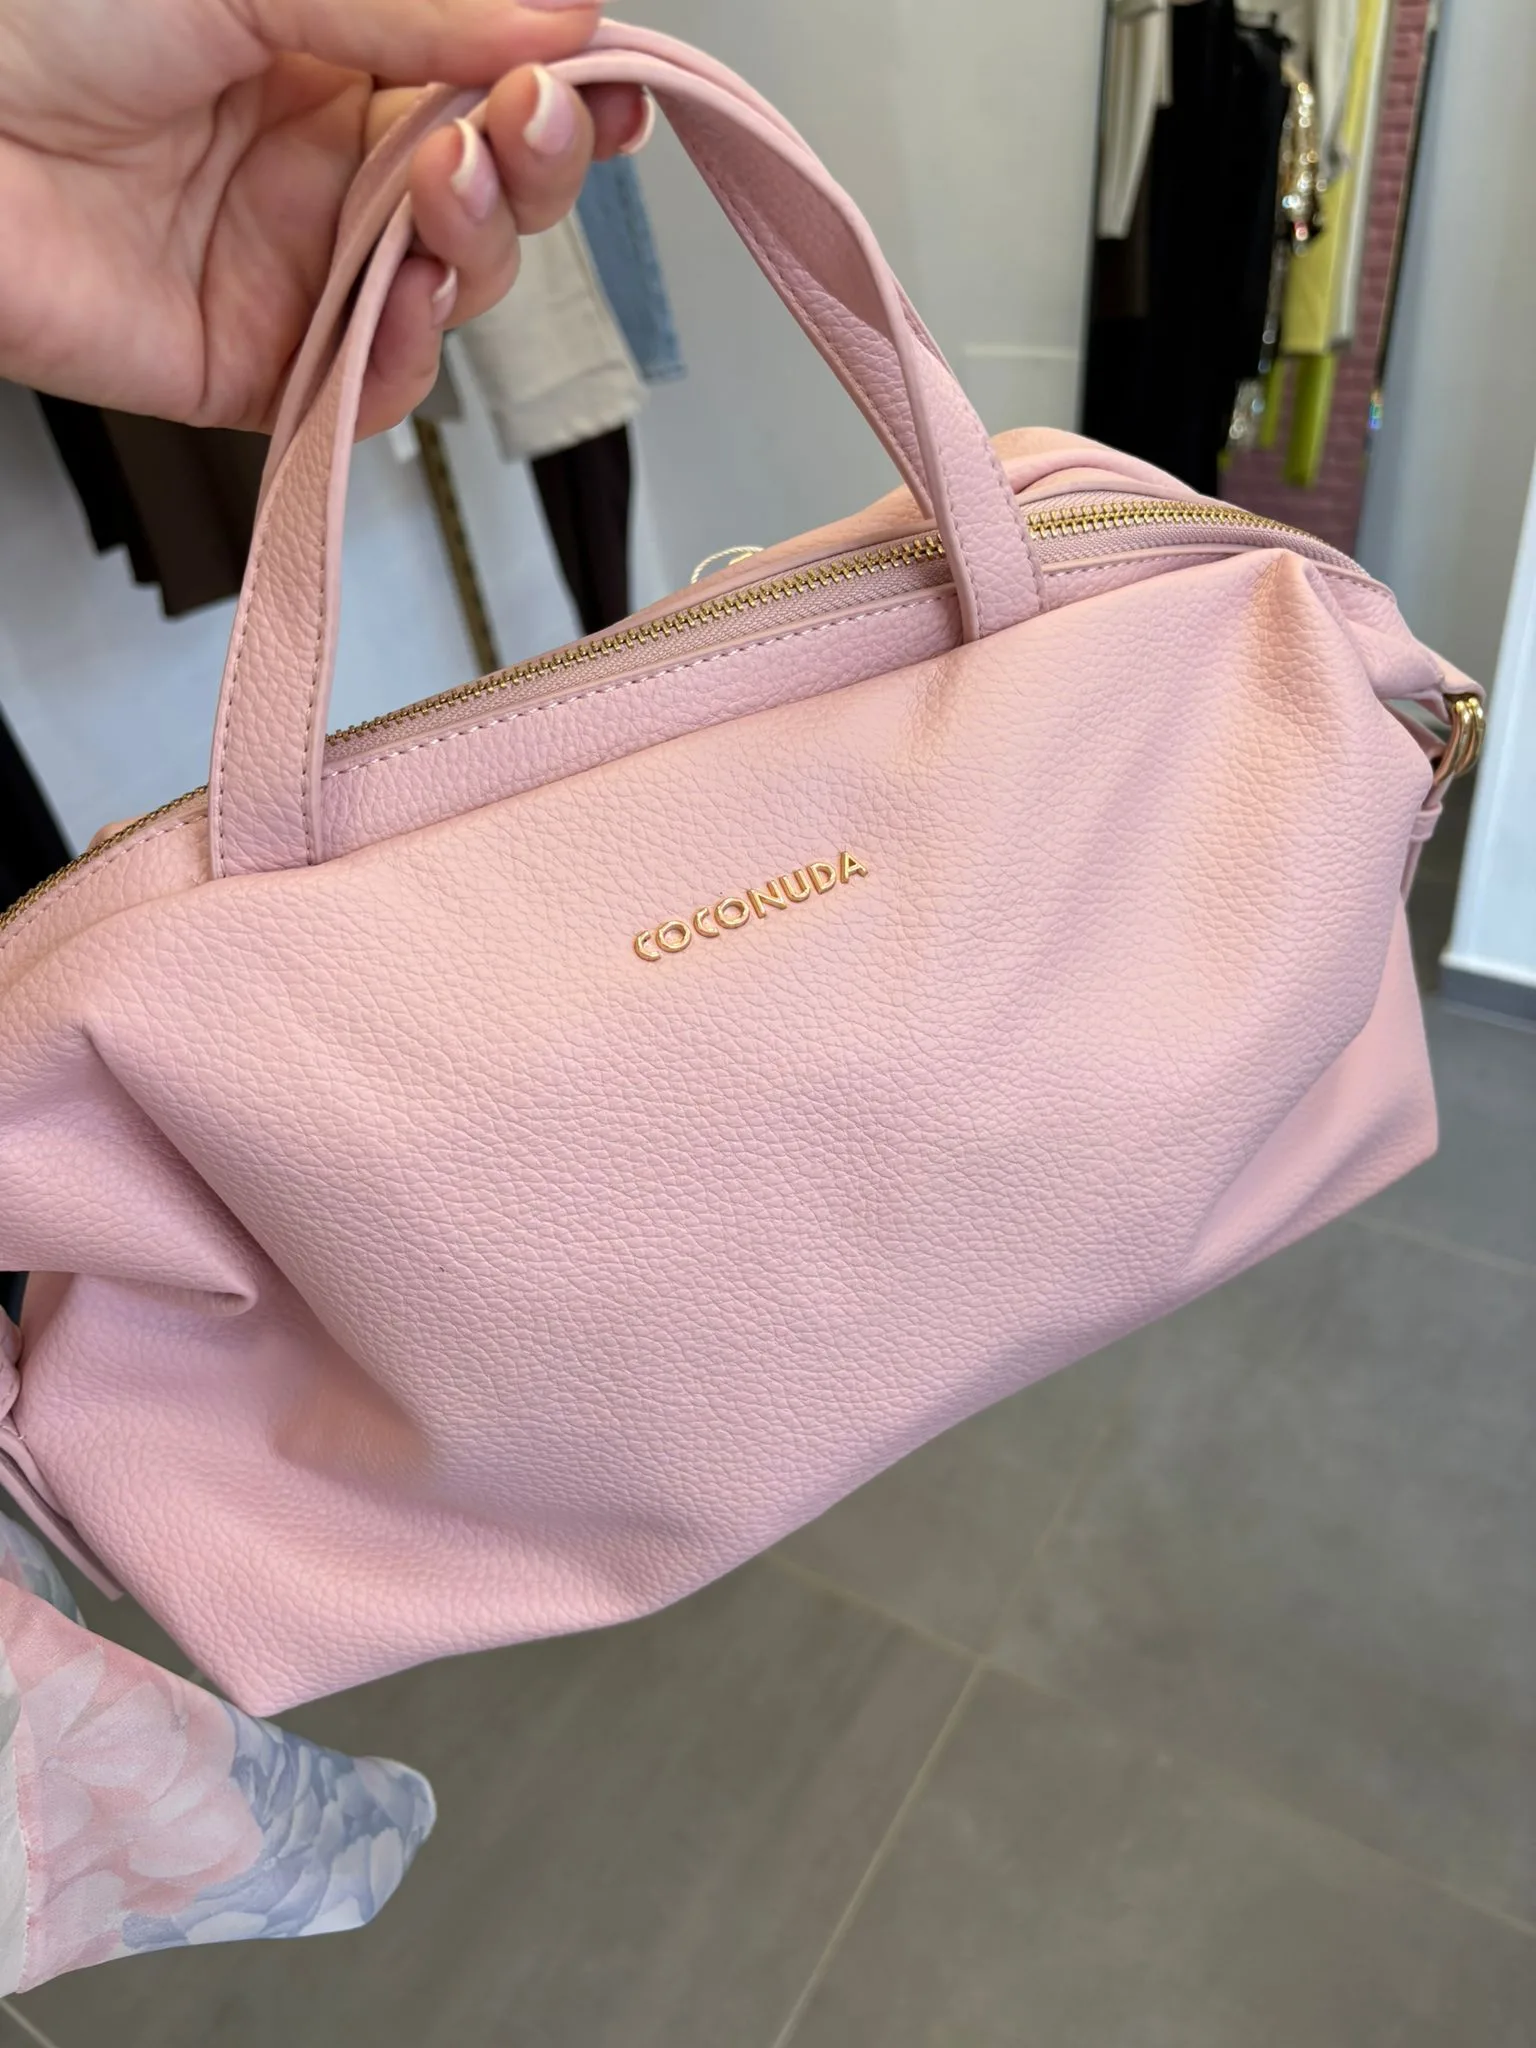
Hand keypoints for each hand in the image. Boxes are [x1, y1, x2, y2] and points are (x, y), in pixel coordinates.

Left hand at [0, 0, 644, 434]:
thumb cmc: (35, 18)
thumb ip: (417, 6)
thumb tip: (565, 18)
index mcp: (331, 53)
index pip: (492, 87)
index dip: (563, 96)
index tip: (603, 87)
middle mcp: (325, 162)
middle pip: (497, 194)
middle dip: (533, 167)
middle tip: (523, 127)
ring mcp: (299, 266)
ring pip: (454, 288)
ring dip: (477, 244)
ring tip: (441, 188)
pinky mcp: (260, 362)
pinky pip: (374, 387)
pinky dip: (410, 351)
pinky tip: (402, 291)